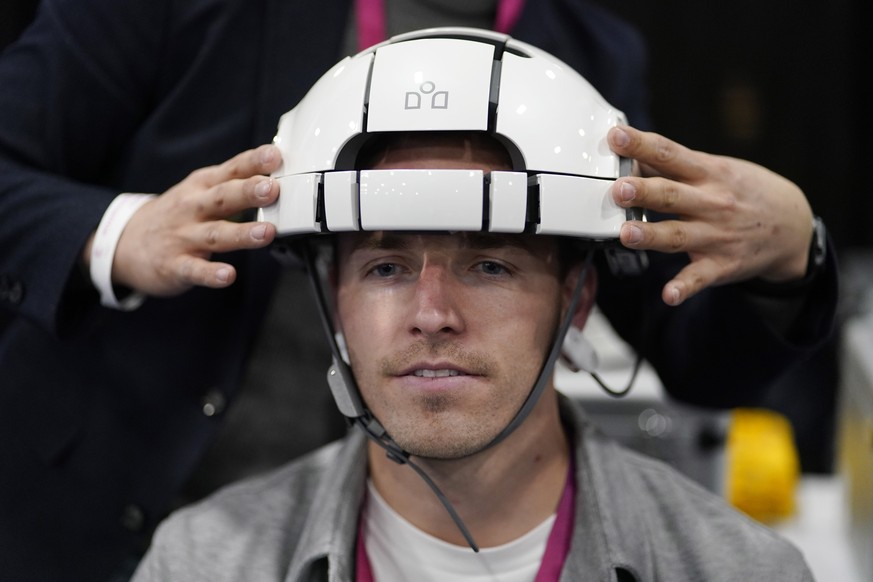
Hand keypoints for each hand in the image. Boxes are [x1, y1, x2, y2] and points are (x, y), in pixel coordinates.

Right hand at [83, 145, 280, 296]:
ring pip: (215, 235)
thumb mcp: (200, 190)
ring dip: (240, 233)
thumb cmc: (178, 214)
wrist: (126, 243)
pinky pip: (194, 270)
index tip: (274, 156)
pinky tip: (228, 275)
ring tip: (265, 233)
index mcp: (202, 186)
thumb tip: (277, 171)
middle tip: (272, 189)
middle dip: (248, 192)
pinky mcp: (174, 265)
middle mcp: (192, 208)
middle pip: (222, 198)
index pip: (230, 170)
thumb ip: (236, 182)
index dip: (253, 162)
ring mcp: (182, 237)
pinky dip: (211, 274)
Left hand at [608, 125, 813, 305]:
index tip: (616, 136)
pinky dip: (684, 287)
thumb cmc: (743, 192)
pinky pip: (699, 278)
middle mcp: (711, 203)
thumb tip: (630, 158)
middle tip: (619, 189)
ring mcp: (716, 235)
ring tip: (627, 235)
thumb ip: (675, 167)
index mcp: (708, 173)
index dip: (641, 145)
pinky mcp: (721, 265)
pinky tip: (669, 295)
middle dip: (645, 192)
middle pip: (672, 195)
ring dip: (652, 236)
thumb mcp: (718, 169)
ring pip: (678, 235)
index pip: (669, 154)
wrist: (793, 225)